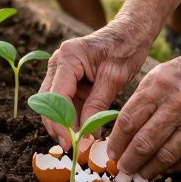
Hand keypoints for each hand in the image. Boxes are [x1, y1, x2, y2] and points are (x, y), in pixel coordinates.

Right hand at [38, 22, 152, 149]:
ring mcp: (61, 70)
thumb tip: (85, 136)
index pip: (56, 96)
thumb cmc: (125, 49)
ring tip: (81, 144)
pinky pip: (65, 102)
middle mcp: (58, 63)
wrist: (131, 33)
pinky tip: (85, 132)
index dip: (60, 123)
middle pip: (48, 102)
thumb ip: (96, 106)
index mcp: (68, 57)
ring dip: (65, 124)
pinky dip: (73, 118)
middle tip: (74, 148)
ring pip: (54, 104)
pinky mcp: (68, 79)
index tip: (71, 144)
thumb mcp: (113, 79)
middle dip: (58, 126)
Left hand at [106, 37, 180, 180]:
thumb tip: (124, 133)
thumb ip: (143, 100)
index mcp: (160, 84)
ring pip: (166, 155)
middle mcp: (179, 102)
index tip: (111, 154)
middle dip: (128, 162)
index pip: (129, 121)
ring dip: (148, 170)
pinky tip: (163, 169)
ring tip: (139, 177)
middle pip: (144, 142)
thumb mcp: (163, 73)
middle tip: (120, 172)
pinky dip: (173, 167)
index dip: (117, 143)